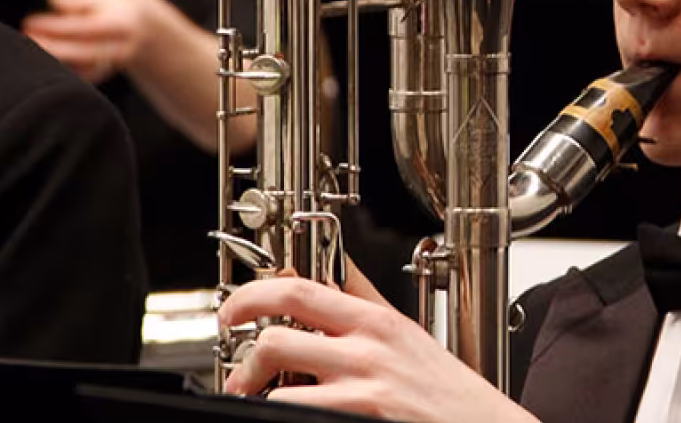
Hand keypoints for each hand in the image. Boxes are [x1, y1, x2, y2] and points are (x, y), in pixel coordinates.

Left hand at [23, 0, 162, 82]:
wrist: (152, 29)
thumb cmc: (124, 3)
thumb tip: (43, 0)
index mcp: (124, 22)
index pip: (85, 26)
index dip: (55, 26)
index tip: (29, 22)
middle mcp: (123, 47)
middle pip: (82, 53)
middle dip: (50, 47)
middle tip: (24, 38)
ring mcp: (116, 64)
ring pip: (82, 70)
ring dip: (54, 61)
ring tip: (30, 50)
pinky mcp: (106, 74)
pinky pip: (82, 78)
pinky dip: (63, 71)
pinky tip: (43, 62)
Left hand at [218, 260, 538, 422]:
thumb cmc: (446, 390)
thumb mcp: (408, 333)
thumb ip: (365, 302)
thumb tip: (330, 271)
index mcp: (375, 319)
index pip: (298, 287)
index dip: (252, 295)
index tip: (233, 310)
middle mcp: (367, 347)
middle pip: (277, 334)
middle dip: (245, 354)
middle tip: (238, 366)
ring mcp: (364, 386)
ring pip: (278, 378)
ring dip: (258, 391)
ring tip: (261, 398)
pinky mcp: (363, 416)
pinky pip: (295, 410)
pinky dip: (282, 411)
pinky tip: (292, 412)